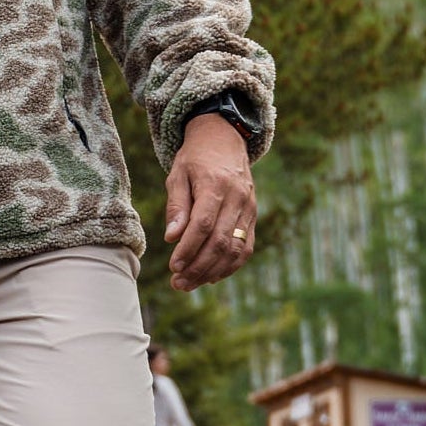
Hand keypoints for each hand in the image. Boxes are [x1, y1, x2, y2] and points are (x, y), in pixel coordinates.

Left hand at [164, 114, 255, 291]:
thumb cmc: (195, 159)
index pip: (203, 225)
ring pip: (235, 249)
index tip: (173, 266)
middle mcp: (237, 199)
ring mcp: (249, 209)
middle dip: (198, 267)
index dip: (189, 249)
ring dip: (212, 271)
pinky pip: (246, 248)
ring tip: (189, 284)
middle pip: (220, 242)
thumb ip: (176, 206)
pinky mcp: (253, 217)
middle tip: (178, 283)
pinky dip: (229, 266)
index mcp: (216, 185)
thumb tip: (172, 237)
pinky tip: (210, 277)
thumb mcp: (178, 175)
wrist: (225, 141)